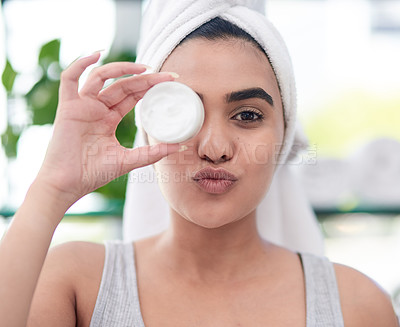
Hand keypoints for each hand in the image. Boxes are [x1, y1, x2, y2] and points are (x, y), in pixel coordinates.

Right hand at [35, 52, 179, 207]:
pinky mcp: (67, 107)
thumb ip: (153, 153)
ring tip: (145, 68)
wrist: (68, 185)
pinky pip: (69, 79)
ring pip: (101, 77)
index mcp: (109, 119)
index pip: (132, 95)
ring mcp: (82, 106)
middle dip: (145, 79)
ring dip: (122, 69)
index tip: (171, 82)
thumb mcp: (129, 161)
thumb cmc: (93, 174)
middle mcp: (97, 108)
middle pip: (123, 85)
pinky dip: (80, 64)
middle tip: (168, 77)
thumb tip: (181, 146)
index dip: (150, 86)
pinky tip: (96, 54)